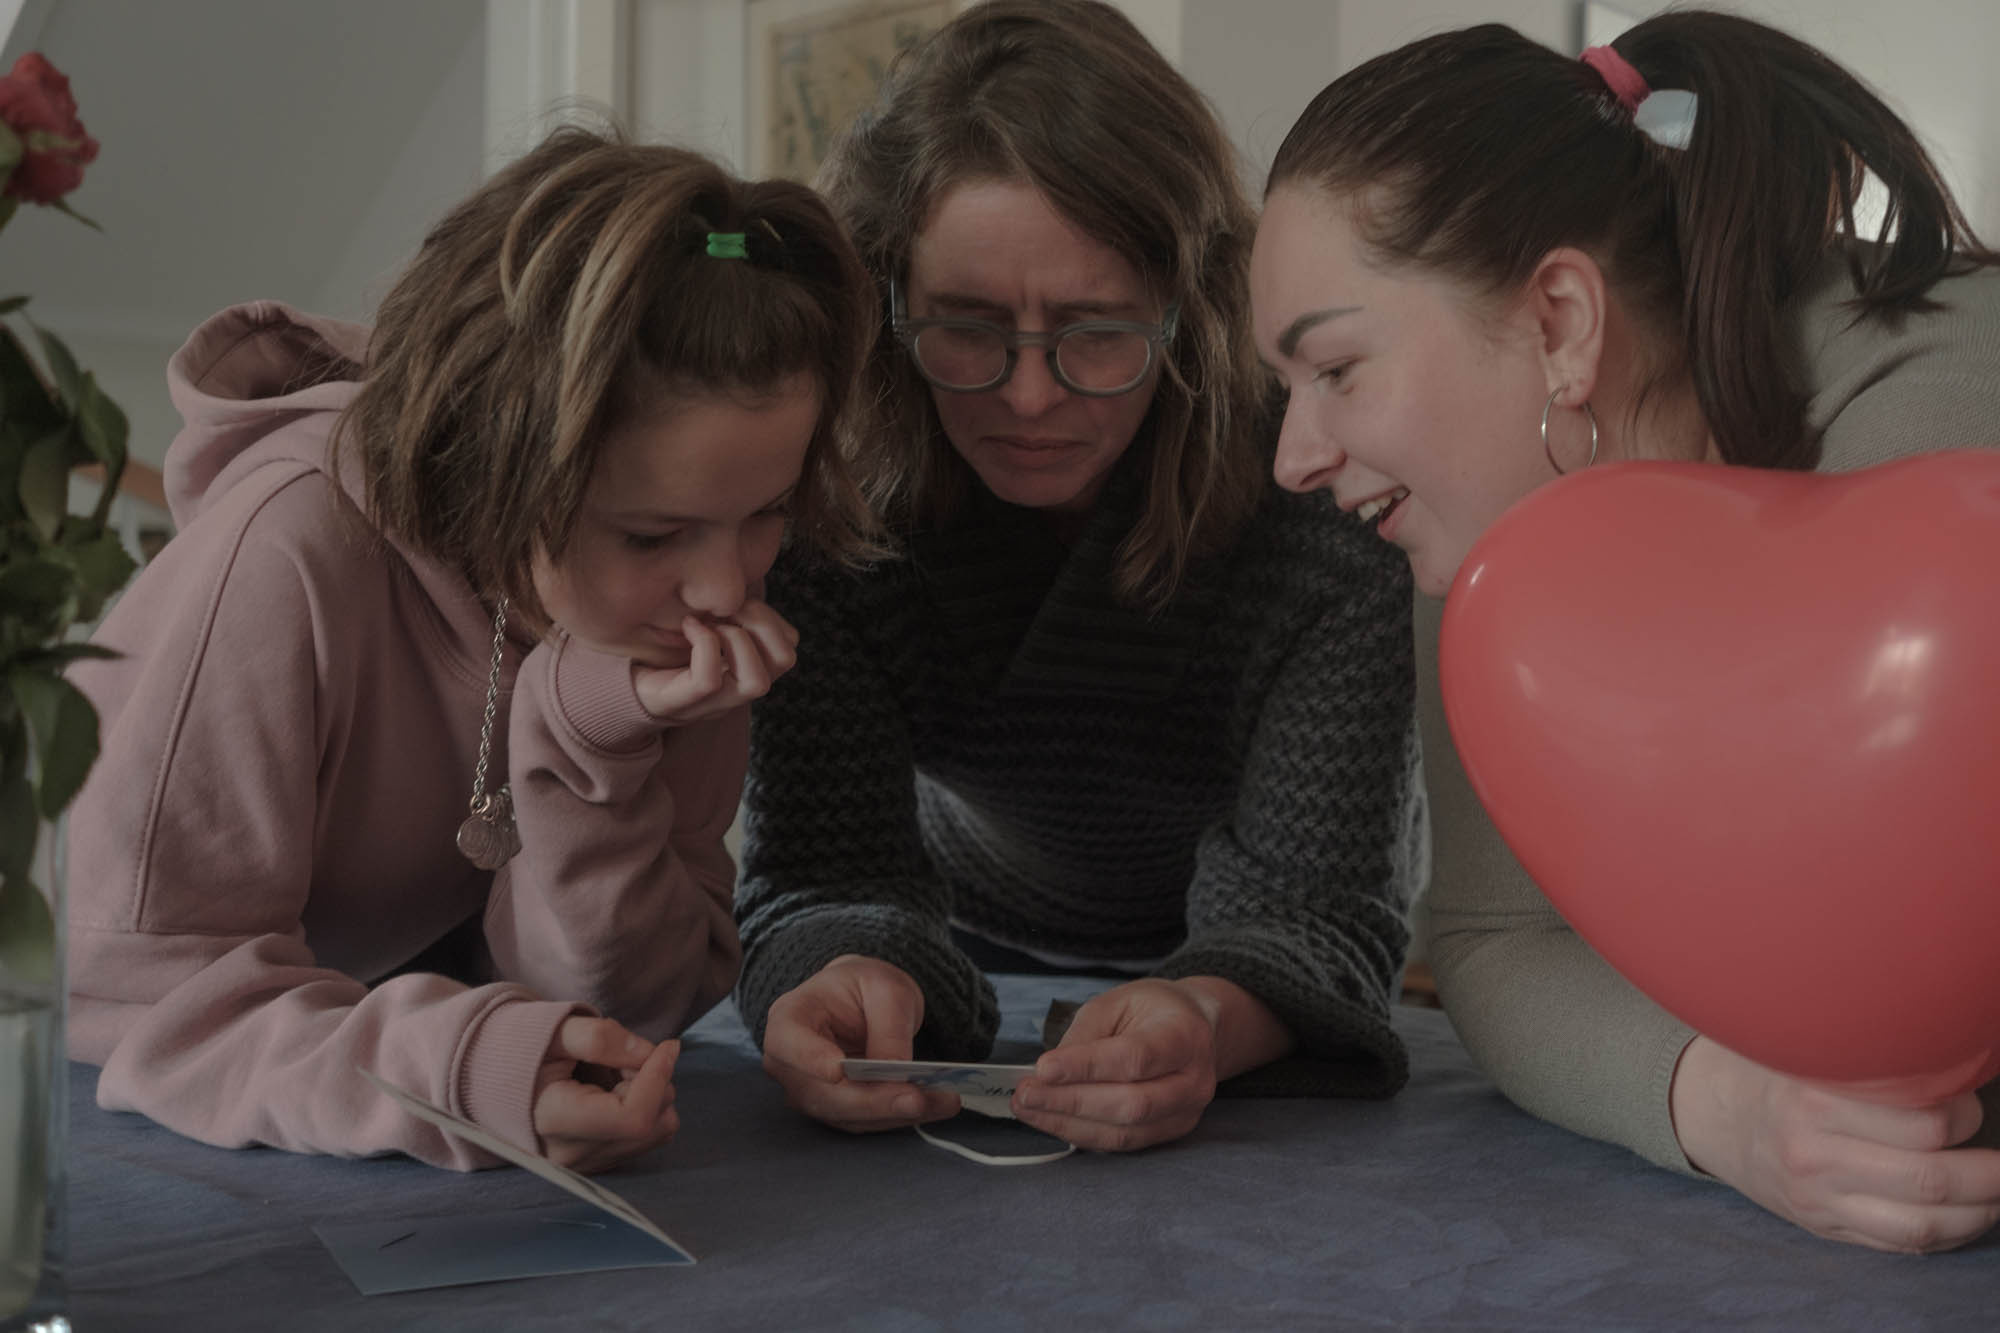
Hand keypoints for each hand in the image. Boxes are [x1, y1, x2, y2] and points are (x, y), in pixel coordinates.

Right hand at [532, 1016, 679, 1172]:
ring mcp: (585, 1165)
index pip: (634, 1116)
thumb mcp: (558, 1030)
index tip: (667, 1045)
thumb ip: (602, 1038)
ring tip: (615, 1076)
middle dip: (654, 1082)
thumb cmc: (525, 1051)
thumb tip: (649, 1053)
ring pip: (656, 1134)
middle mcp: (572, 1154)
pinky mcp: (596, 1165)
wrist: (493, 1079)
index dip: (659, 1077)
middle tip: (623, 1059)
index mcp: (556, 1120)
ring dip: (651, 1097)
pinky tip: (613, 1094)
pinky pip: (645, 1140)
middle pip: (652, 1125)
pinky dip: (643, 1111)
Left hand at [633, 600, 799, 723]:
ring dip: (737, 639)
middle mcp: (737, 690)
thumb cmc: (664, 646)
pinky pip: (709, 680)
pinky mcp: (681, 704)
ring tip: (710, 622)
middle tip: (726, 607)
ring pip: (757, 683)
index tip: (737, 600)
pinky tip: (687, 627)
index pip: (789, 646)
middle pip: (785, 661)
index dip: (772, 617)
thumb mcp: (705, 623)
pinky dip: (703, 645)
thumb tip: (742, 582)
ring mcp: (713, 703)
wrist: (622, 681)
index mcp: (748, 669)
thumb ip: (728, 610)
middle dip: (761, 622)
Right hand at [760, 955, 959, 1131]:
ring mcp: (810, 1092)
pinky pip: (868, 1120)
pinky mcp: (836, 1110)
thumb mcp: (885, 988)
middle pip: (824, 1093)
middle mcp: (790, 1063)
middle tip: (917, 1098)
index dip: (810, 1060)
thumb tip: (895, 1071)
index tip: (838, 1071)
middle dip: (875, 1100)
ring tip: (945, 1100)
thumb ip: (888, 1026)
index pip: (789, 1043)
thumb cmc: (863, 987)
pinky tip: (937, 1105)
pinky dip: (903, 1116)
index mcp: (790, 1018)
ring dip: (897, 1113)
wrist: (860, 1003)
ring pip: (849, 1115)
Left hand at [1011, 978, 1221, 1150]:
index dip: (1086, 1067)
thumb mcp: (1116, 1002)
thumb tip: (1049, 1072)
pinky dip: (1082, 1134)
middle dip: (1069, 1102)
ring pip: (1124, 1131)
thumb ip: (1085, 1034)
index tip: (1043, 1068)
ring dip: (1068, 1124)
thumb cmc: (1152, 1010)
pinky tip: (1052, 1120)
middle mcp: (1194, 1079)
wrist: (1194, 1027)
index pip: (1134, 1057)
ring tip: (1029, 1108)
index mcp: (1184, 1035)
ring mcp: (1186, 1112)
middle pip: (1130, 1103)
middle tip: (1025, 1093)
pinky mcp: (1171, 1131)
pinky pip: (1123, 1143)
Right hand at [1671, 1035, 1999, 1252]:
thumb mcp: (1805, 1048)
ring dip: (1979, 1211)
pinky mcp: (1824, 1226)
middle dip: (1988, 1173)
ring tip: (1997, 1191)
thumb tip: (1947, 1051)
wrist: (1711, 1115)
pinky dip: (1949, 1235)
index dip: (1965, 1115)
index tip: (1969, 1103)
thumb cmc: (1774, 1071)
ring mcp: (1819, 1198)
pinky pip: (1901, 1244)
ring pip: (1923, 1223)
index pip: (1921, 1123)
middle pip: (1930, 1178)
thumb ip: (1864, 1054)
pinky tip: (1969, 1215)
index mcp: (1813, 1101)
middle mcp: (1814, 1155)